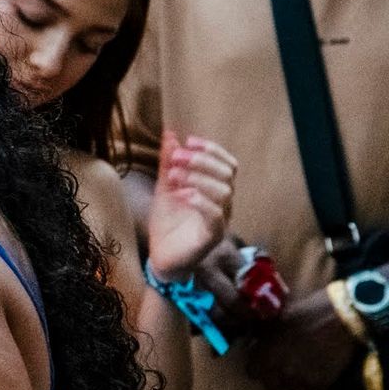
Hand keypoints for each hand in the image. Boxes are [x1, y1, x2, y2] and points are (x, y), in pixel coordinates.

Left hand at [146, 132, 237, 281]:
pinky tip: (182, 196)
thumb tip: (170, 134)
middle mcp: (223, 204)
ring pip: (225, 192)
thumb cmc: (168, 222)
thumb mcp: (164, 187)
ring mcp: (220, 220)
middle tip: (177, 158)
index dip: (212, 150)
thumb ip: (168, 163)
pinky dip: (200, 201)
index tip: (189, 141)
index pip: (228, 164)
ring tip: (173, 176)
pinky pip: (216, 216)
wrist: (160, 255)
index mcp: (215, 190)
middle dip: (202, 161)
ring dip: (198, 178)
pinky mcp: (212, 237)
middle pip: (228, 174)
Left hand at [247, 283, 359, 389]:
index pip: (252, 371)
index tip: (266, 361)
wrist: (339, 316)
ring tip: (303, 371)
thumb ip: (259, 330)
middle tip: (285, 367)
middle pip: (270, 385)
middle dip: (275, 377)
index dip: (259, 367)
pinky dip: (313, 385)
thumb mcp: (274, 315)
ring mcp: (298, 378)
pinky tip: (317, 372)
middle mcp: (277, 369)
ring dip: (295, 383)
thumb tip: (251, 335)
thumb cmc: (304, 309)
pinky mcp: (319, 383)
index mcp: (264, 352)